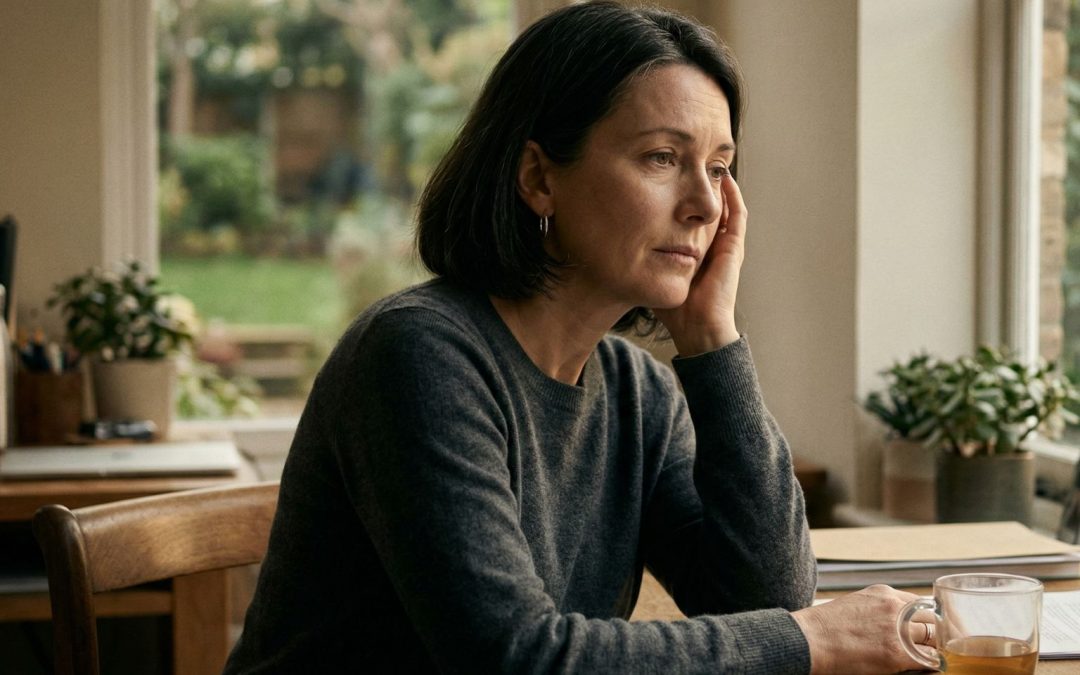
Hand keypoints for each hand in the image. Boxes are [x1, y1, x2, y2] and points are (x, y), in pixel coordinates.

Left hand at [653, 173, 745, 355]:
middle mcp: (712, 243)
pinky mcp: (734, 247)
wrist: (697, 328)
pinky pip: (737, 214)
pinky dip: (733, 194)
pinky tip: (723, 178)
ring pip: (725, 204)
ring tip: (708, 161)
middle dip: (700, 181)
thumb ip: (637, 259)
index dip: (681, 194)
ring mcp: (725, 244)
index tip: (666, 175)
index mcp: (694, 248)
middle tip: (688, 160)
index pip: (689, 213)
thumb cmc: (672, 309)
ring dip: (718, 182)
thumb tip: (607, 243)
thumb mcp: (650, 273)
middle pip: (707, 204)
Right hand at [791, 585, 936, 673]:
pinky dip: (932, 664)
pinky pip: (930, 660)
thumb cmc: (824, 626)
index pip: (920, 602)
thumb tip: (887, 624)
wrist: (810, 639)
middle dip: (936, 632)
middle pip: (932, 618)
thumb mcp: (854, 605)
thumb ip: (876, 609)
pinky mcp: (898, 653)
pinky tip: (929, 668)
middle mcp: (895, 607)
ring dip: (935, 649)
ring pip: (935, 639)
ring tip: (932, 657)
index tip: (929, 628)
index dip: (928, 617)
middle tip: (938, 644)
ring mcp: (899, 630)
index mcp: (884, 593)